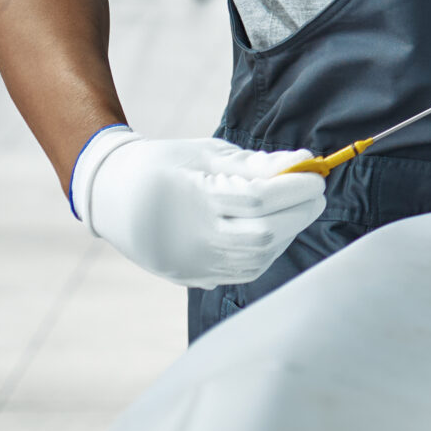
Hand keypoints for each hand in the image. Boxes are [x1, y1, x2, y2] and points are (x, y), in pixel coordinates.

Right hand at [73, 129, 327, 288]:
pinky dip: (266, 252)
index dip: (294, 187)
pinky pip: (242, 272)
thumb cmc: (164, 165)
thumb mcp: (206, 152)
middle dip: (298, 214)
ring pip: (256, 260)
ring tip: (296, 208)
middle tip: (316, 192)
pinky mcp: (192, 277)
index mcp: (193, 199)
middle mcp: (192, 238)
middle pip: (262, 235)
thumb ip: (255, 163)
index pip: (258, 200)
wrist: (113, 196)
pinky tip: (275, 229)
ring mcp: (191, 264)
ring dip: (286, 234)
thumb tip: (302, 161)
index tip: (317, 173)